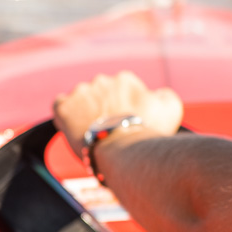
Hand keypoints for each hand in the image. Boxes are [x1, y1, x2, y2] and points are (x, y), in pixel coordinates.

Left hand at [53, 71, 183, 161]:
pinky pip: (61, 106)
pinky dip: (65, 116)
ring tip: (92, 134)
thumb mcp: (171, 110)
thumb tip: (158, 93)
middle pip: (101, 95)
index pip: (122, 91)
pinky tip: (74, 128)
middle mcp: (102, 80)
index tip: (124, 124)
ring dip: (85, 113)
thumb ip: (166, 96)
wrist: (123, 151)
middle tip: (108, 131)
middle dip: (104, 109)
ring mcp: (81, 92)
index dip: (123, 109)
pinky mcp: (64, 106)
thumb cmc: (148, 133)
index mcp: (125, 80)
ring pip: (81, 100)